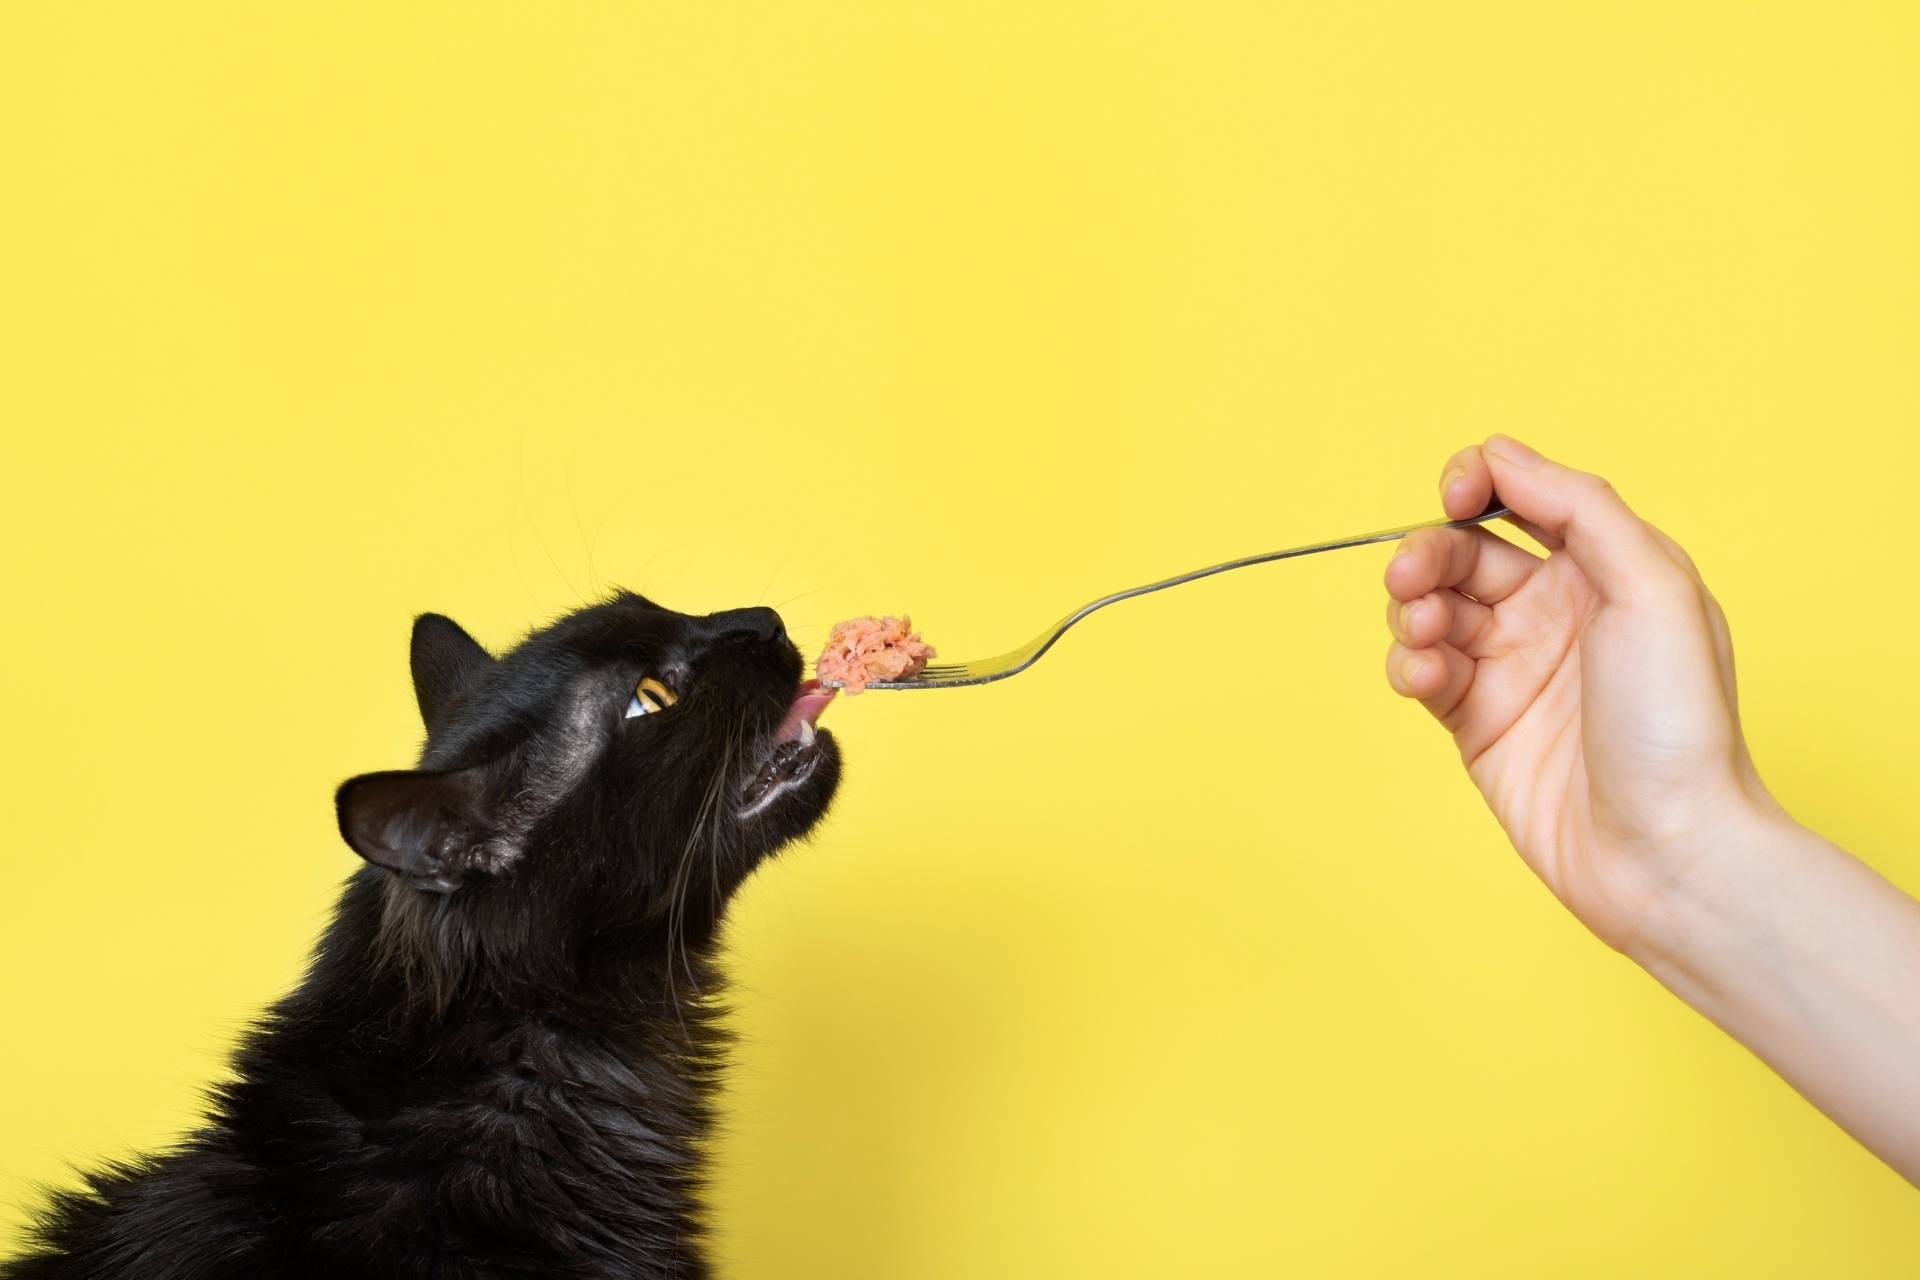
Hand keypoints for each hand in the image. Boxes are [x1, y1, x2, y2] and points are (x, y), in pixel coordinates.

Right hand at [1383, 435, 1781, 950]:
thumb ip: (1580, 507)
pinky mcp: (1475, 722)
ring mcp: (1512, 666)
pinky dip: (1409, 666)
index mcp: (1604, 567)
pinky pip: (1422, 671)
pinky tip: (1425, 680)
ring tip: (1425, 638)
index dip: (1476, 483)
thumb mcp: (1653, 587)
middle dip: (1425, 554)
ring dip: (1411, 611)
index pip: (1520, 496)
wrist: (1665, 851)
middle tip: (1409, 580)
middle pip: (1460, 551)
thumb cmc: (1676, 724)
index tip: (1453, 496)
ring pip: (1431, 609)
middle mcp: (1554, 610)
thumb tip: (1502, 455)